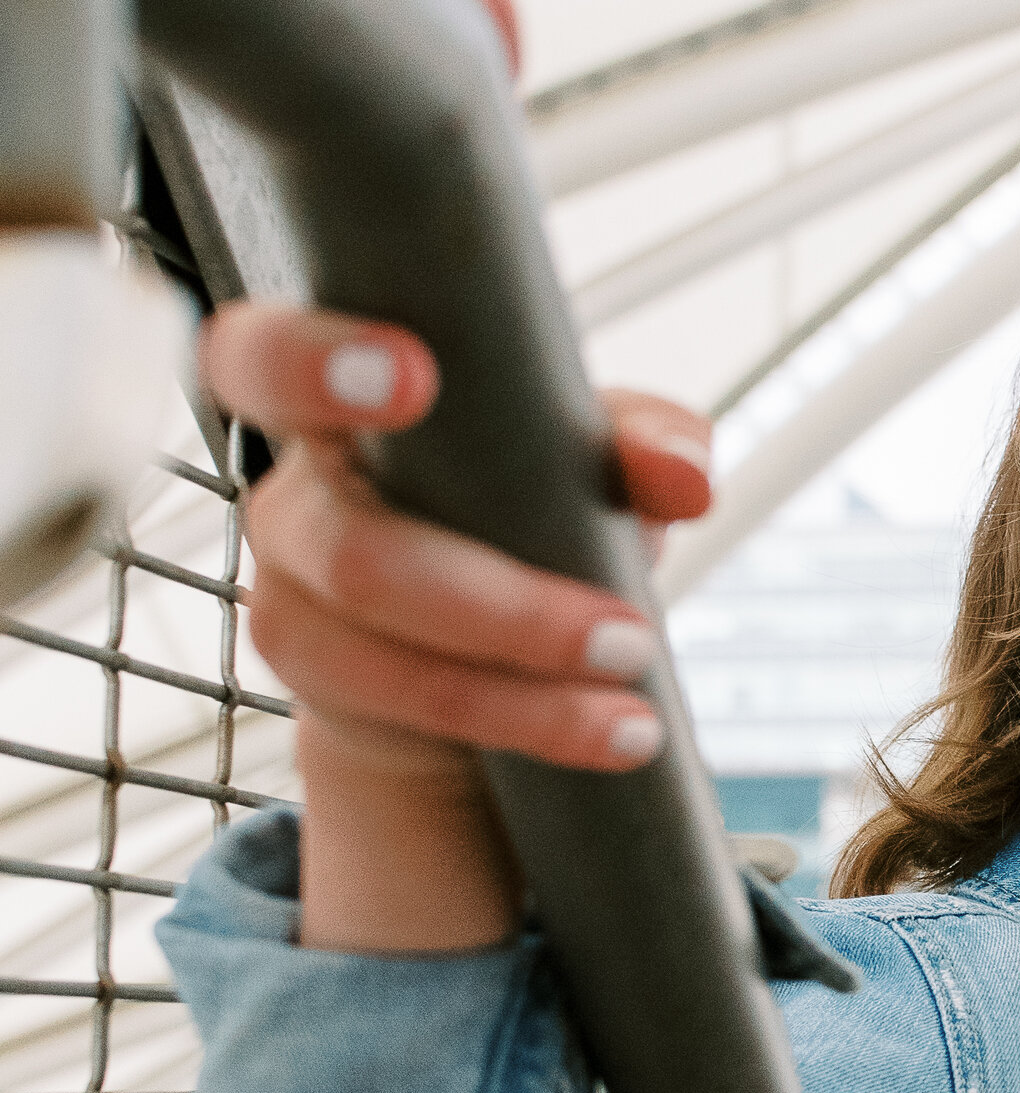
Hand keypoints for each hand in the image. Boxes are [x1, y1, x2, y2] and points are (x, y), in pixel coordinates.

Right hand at [197, 302, 711, 948]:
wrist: (463, 636)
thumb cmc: (514, 506)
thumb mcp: (586, 457)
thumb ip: (642, 440)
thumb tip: (682, 479)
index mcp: (333, 402)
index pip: (263, 357)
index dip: (309, 362)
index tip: (411, 378)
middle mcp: (292, 498)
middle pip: (352, 555)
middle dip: (501, 608)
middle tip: (628, 636)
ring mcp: (293, 599)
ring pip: (386, 652)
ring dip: (527, 692)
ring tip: (637, 701)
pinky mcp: (319, 684)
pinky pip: (411, 708)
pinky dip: (526, 722)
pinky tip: (610, 734)